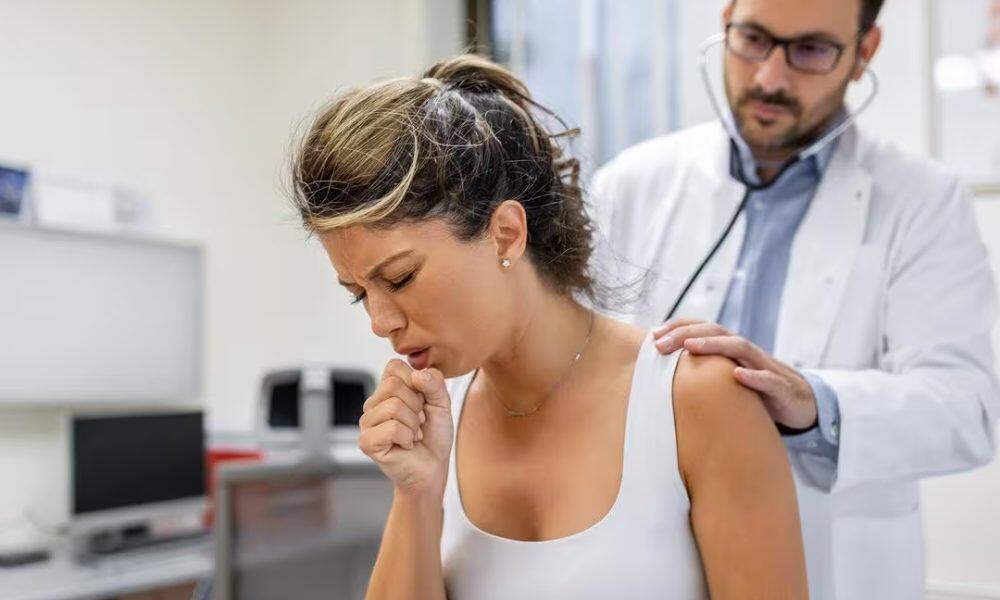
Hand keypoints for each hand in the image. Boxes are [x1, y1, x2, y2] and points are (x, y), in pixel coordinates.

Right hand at [359, 359, 453, 497]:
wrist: (433, 467)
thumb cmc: (434, 435)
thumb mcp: (442, 403)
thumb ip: (435, 383)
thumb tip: (417, 374)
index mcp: (387, 390)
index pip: (393, 366)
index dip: (415, 381)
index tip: (422, 401)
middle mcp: (373, 403)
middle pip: (393, 386)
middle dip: (416, 406)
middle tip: (419, 422)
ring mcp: (367, 422)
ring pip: (393, 407)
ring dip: (413, 424)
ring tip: (413, 435)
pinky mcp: (366, 441)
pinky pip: (391, 428)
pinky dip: (407, 437)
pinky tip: (406, 445)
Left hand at [654, 319, 817, 429]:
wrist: (798, 402)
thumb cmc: (754, 389)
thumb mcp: (726, 378)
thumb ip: (702, 372)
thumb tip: (662, 375)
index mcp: (730, 348)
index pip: (703, 328)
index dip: (679, 327)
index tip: (653, 334)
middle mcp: (745, 352)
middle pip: (716, 332)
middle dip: (687, 334)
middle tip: (661, 343)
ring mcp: (764, 366)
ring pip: (740, 347)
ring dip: (714, 345)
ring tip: (691, 347)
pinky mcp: (780, 387)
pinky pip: (768, 379)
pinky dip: (754, 376)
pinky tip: (739, 376)